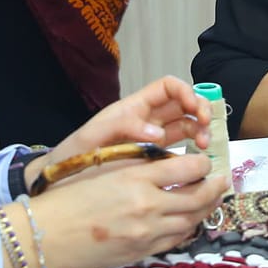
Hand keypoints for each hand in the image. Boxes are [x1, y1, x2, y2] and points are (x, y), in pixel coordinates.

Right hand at [26, 154, 228, 267]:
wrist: (46, 234)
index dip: (203, 164)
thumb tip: (170, 164)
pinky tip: (189, 222)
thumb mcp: (105, 170)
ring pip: (191, 220)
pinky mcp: (142, 253)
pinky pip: (176, 240)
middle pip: (198, 196)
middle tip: (222, 181)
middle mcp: (147, 205)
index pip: (187, 167)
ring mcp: (146, 233)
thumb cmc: (70, 197)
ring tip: (211, 200)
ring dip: (206, 209)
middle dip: (215, 187)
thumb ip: (139, 167)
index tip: (205, 162)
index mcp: (136, 177)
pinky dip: (187, 229)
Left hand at [30, 77, 212, 188]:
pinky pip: (180, 147)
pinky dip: (193, 150)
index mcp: (134, 107)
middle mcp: (147, 119)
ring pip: (186, 125)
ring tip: (204, 145)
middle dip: (200, 110)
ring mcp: (153, 138)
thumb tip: (158, 135)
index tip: (195, 108)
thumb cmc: (74, 154)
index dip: (186, 91)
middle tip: (206, 127)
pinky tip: (196, 160)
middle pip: (183, 104)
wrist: (61, 180)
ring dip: (200, 130)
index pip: (168, 87)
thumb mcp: (94, 136)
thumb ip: (124, 128)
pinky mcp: (155, 158)